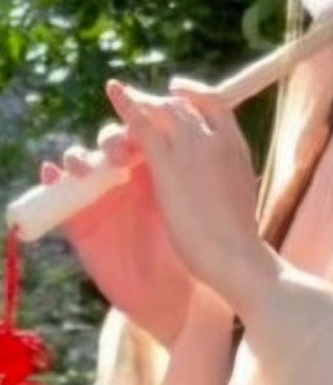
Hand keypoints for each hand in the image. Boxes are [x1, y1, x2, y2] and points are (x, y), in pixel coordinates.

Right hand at [40, 120, 195, 348]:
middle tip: (124, 148)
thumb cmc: (199, 241)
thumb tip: (204, 116)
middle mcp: (134, 172)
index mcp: (164, 161)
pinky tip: (53, 172)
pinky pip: (65, 196)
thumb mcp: (200, 194)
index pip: (149, 124)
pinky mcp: (86, 220)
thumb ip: (194, 158)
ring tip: (86, 163)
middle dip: (117, 136)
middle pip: (117, 137)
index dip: (148, 116)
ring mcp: (108, 194)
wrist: (183, 291)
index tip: (151, 121)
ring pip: (88, 160)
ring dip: (83, 155)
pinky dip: (54, 179)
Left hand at [105, 77, 263, 303]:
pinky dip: (128, 105)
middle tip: (143, 97)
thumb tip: (227, 173)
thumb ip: (229, 172)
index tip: (178, 91)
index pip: (214, 102)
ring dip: (143, 100)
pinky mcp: (167, 165)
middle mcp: (215, 137)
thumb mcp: (240, 190)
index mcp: (237, 144)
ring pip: (164, 108)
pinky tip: (115, 91)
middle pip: (185, 103)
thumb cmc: (240, 235)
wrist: (234, 253)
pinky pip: (143, 125)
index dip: (194, 93)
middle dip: (162, 98)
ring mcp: (192, 148)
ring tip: (123, 93)